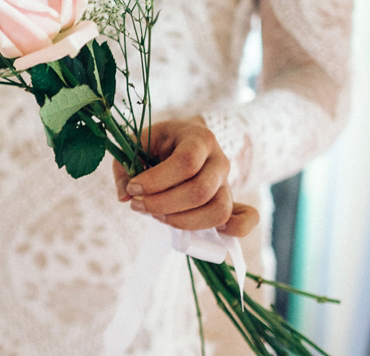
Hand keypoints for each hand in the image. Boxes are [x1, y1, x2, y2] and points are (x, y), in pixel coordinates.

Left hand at [113, 116, 258, 235]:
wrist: (184, 143)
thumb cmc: (159, 144)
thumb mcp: (138, 144)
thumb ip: (125, 167)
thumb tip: (124, 196)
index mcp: (199, 138)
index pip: (186, 163)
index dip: (157, 181)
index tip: (133, 188)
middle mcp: (219, 161)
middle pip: (200, 191)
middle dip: (164, 204)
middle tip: (138, 205)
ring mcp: (228, 183)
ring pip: (217, 211)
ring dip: (183, 221)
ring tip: (157, 216)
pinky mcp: (231, 202)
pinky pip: (245, 220)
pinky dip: (232, 231)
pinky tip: (199, 229)